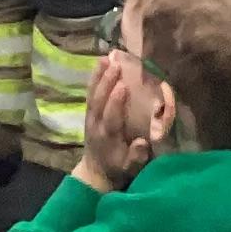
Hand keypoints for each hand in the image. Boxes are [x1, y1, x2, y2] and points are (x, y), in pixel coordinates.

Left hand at [75, 53, 152, 194]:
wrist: (95, 173)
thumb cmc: (117, 168)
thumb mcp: (129, 169)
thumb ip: (136, 157)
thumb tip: (142, 142)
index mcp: (108, 138)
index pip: (111, 117)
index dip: (115, 102)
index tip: (124, 86)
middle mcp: (97, 125)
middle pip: (99, 102)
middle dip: (106, 83)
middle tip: (116, 64)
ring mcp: (90, 118)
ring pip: (92, 95)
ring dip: (98, 77)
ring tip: (106, 58)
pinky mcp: (89, 113)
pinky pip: (90, 94)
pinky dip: (93, 78)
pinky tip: (100, 63)